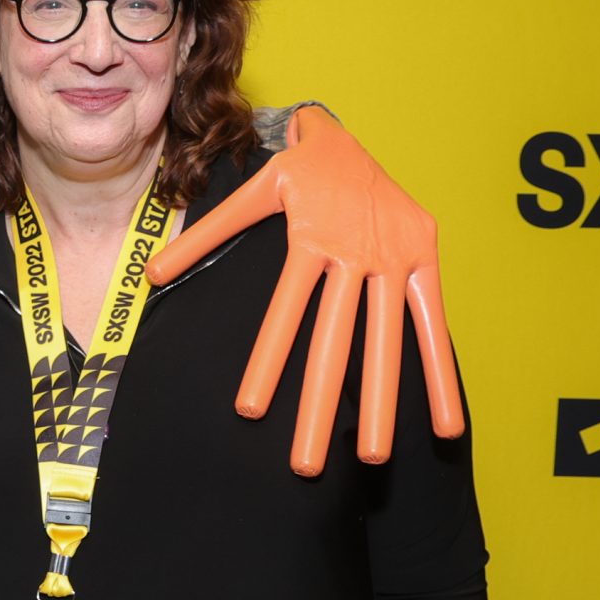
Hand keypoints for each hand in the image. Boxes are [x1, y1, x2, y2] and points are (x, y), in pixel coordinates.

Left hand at [145, 107, 463, 476]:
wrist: (351, 133)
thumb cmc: (298, 169)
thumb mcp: (250, 192)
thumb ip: (204, 236)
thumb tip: (152, 275)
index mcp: (309, 240)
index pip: (284, 312)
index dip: (268, 359)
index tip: (250, 409)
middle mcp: (354, 255)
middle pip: (335, 344)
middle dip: (320, 408)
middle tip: (304, 467)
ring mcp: (391, 260)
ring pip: (385, 343)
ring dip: (381, 405)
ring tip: (371, 460)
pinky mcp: (423, 261)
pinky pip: (432, 323)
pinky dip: (440, 374)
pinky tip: (446, 425)